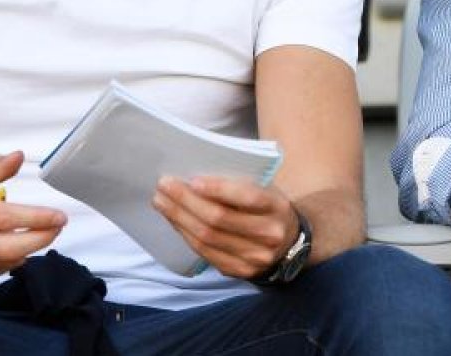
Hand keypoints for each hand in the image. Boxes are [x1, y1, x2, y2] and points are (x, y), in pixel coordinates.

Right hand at [0, 151, 66, 284]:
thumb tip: (18, 158)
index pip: (6, 218)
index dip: (37, 219)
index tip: (58, 216)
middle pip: (9, 248)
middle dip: (40, 239)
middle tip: (57, 228)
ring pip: (5, 262)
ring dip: (28, 249)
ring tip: (38, 233)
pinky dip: (10, 260)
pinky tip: (15, 246)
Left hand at [154, 176, 299, 279]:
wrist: (289, 243)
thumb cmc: (267, 208)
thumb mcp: (265, 189)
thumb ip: (239, 184)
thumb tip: (193, 179)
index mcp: (277, 207)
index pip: (248, 198)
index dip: (219, 189)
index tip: (193, 180)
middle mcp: (269, 235)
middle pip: (220, 219)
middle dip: (187, 201)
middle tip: (164, 185)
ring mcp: (255, 258)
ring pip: (208, 238)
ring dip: (179, 218)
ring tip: (161, 201)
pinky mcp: (240, 272)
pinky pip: (206, 253)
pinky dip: (186, 235)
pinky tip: (174, 220)